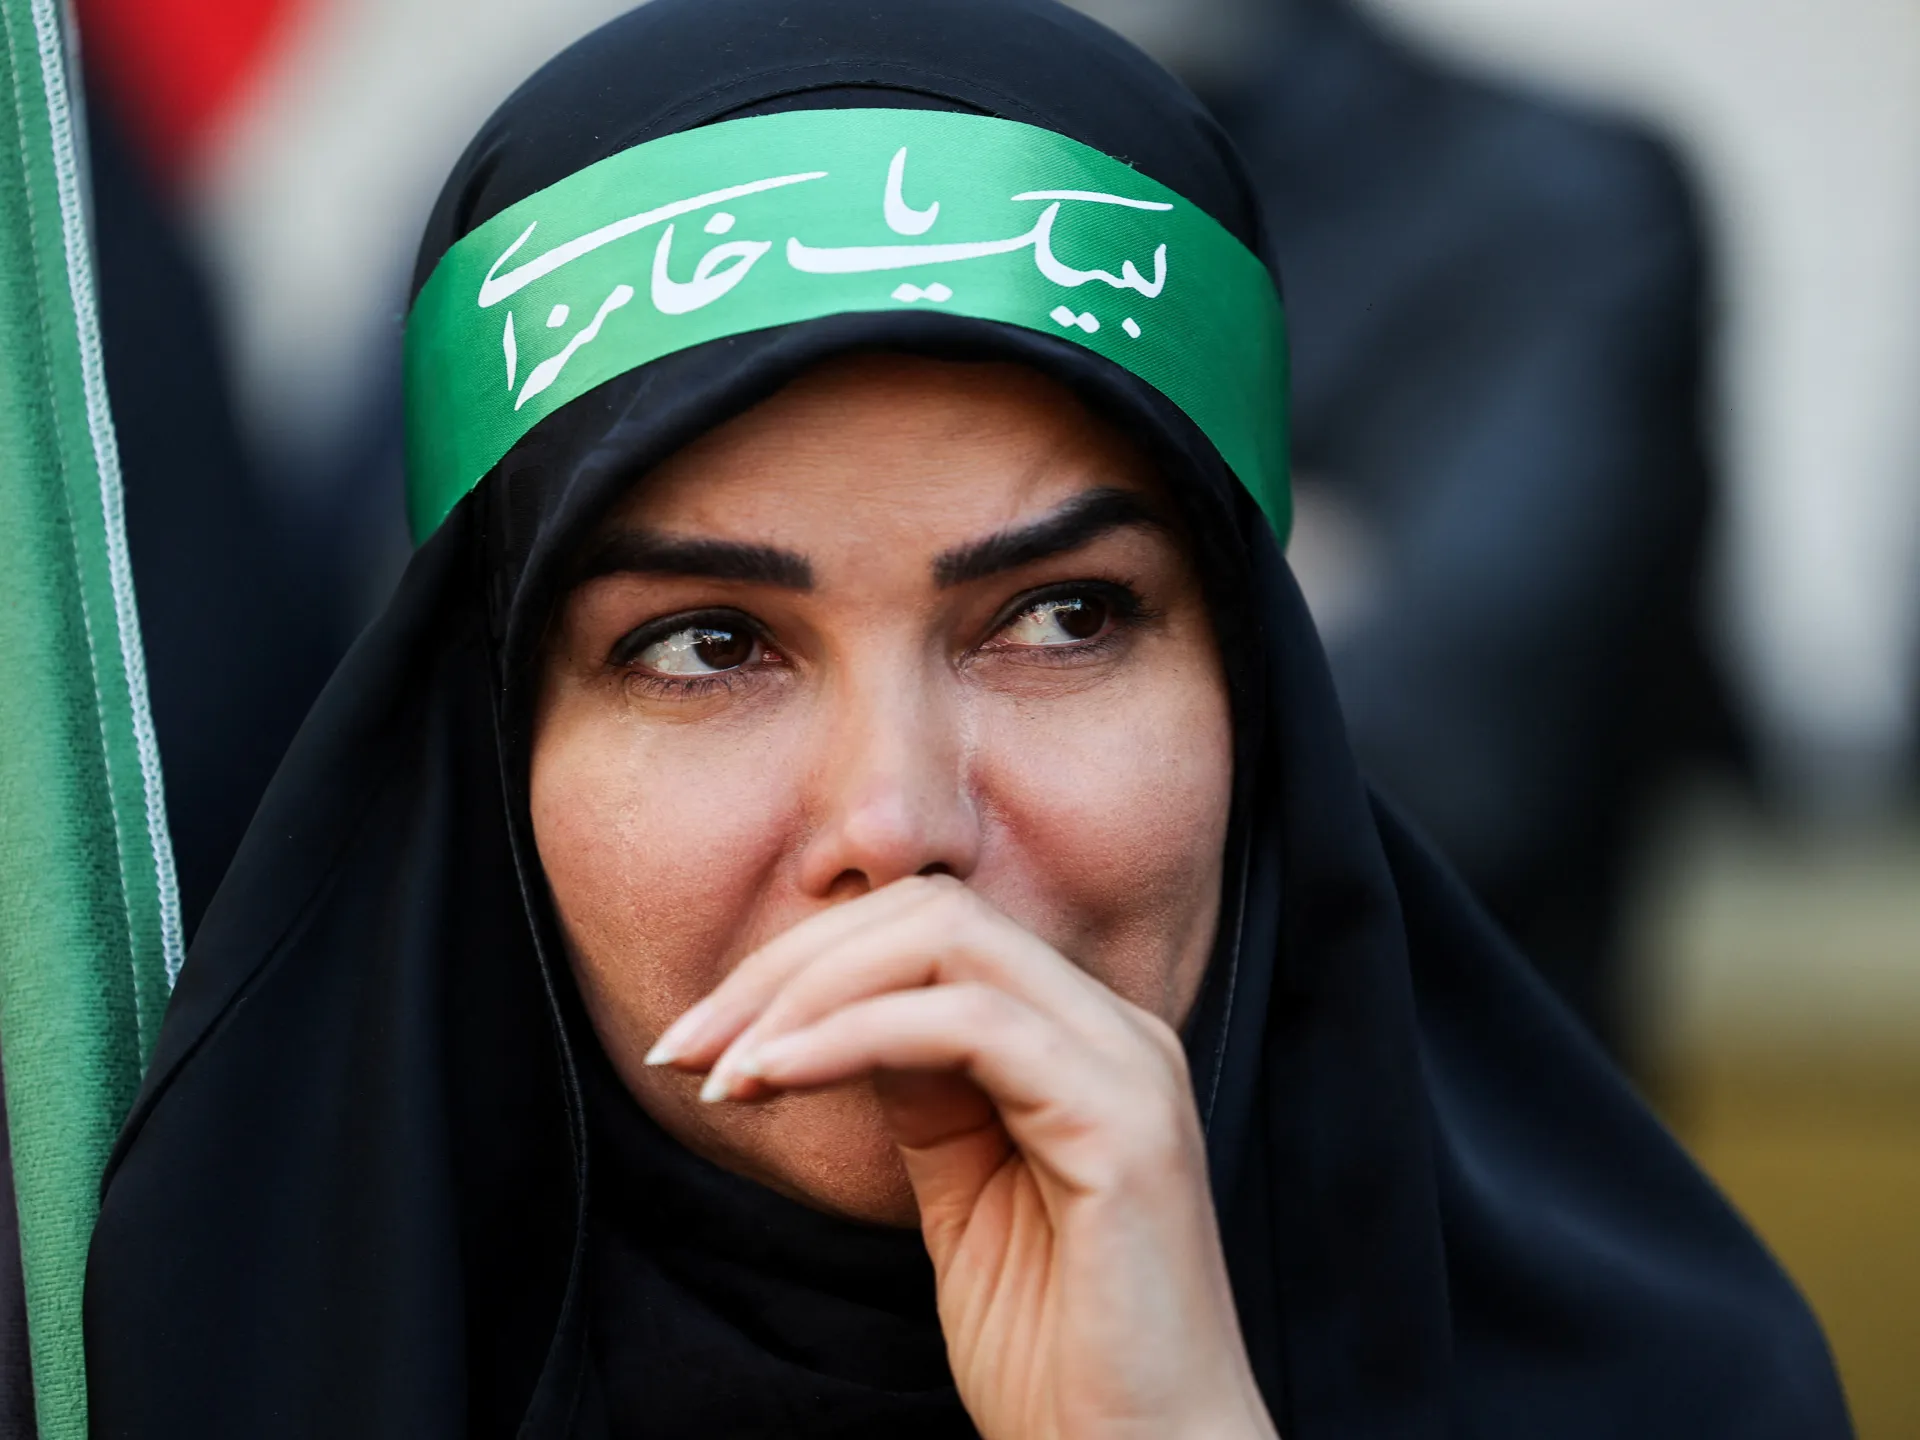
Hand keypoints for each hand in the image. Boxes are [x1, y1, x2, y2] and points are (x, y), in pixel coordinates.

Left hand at [646, 875, 1278, 1439]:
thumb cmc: (1057, 1356)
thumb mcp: (961, 1196)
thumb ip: (923, 1095)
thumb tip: (835, 1017)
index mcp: (1082, 1038)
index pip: (932, 926)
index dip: (804, 960)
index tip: (702, 1041)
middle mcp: (1116, 1029)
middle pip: (932, 910)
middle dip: (788, 963)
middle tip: (687, 1048)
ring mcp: (1129, 1067)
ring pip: (949, 941)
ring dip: (807, 993)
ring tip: (723, 1072)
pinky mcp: (1125, 1124)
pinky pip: (969, 1026)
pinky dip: (855, 1034)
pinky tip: (778, 1074)